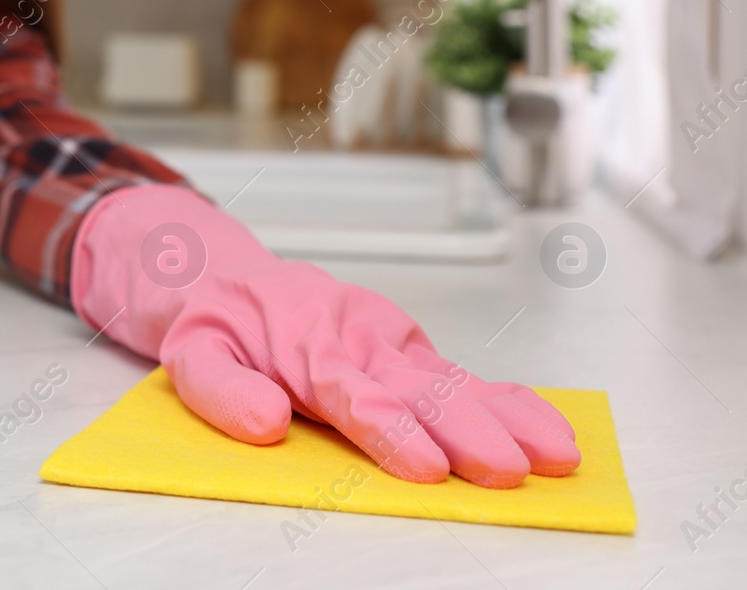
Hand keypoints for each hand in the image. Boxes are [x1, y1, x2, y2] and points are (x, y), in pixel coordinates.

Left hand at [71, 185, 579, 488]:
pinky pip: (463, 377)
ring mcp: (391, 343)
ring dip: (505, 420)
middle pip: (417, 393)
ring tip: (555, 456)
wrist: (230, 277)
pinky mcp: (410, 350)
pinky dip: (511, 402)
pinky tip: (551, 429)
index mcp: (307, 345)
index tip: (427, 467)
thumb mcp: (191, 353)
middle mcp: (359, 340)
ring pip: (453, 383)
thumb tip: (265, 424)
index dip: (393, 432)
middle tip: (505, 470)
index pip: (354, 395)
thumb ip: (223, 390)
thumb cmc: (217, 322)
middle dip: (464, 433)